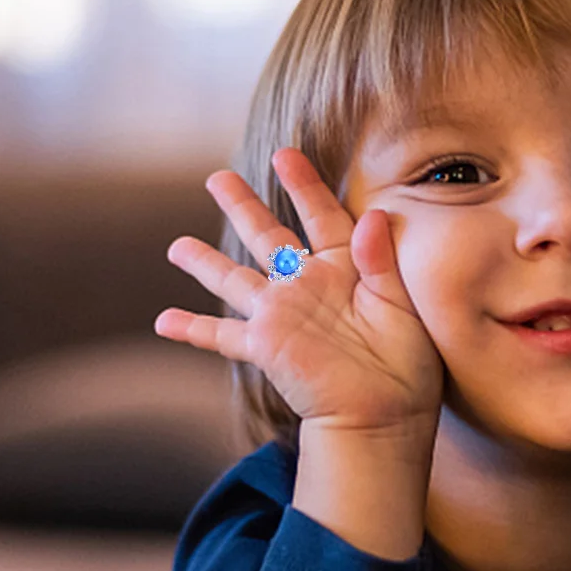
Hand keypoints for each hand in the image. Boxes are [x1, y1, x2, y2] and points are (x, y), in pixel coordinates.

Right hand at [155, 147, 443, 438]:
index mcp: (344, 269)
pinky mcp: (264, 346)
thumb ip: (382, 261)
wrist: (386, 415)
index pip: (321, 215)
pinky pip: (221, 335)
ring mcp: (281, 316)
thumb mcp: (403, 305)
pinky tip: (163, 321)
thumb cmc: (407, 363)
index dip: (303, 185)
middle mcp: (306, 287)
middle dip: (242, 206)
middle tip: (217, 177)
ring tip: (177, 247)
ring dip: (205, 263)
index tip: (285, 155)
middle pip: (267, 236)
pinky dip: (191, 329)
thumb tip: (374, 216)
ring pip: (234, 280)